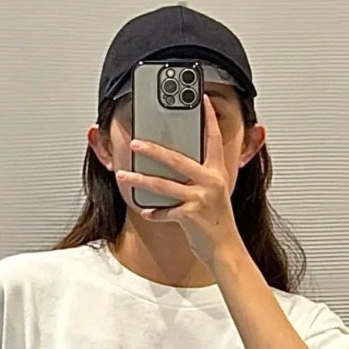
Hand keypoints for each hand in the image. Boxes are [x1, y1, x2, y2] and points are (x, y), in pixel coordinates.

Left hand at [115, 94, 242, 267]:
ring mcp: (201, 198)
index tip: (202, 100)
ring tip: (123, 176)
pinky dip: (154, 213)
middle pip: (176, 159)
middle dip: (152, 150)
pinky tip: (146, 211)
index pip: (213, 139)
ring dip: (139, 180)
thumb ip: (200, 177)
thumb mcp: (214, 193)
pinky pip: (165, 212)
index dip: (208, 118)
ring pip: (163, 185)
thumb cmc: (216, 222)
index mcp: (217, 173)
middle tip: (135, 142)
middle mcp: (211, 182)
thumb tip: (175, 165)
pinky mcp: (191, 216)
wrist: (225, 249)